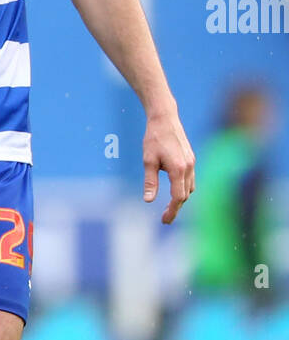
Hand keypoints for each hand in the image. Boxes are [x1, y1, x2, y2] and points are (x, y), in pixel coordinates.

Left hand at [142, 108, 195, 223]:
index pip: (178, 197)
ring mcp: (192, 163)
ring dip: (180, 199)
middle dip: (176, 208)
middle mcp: (189, 167)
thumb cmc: (153, 138)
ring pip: (190, 188)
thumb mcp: (148, 161)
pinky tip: (175, 191)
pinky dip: (183, 189)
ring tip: (168, 207)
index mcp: (178, 169)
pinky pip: (190, 179)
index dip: (172, 211)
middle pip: (185, 195)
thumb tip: (148, 200)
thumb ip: (150, 182)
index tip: (164, 221)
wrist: (165, 118)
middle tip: (164, 219)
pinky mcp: (191, 159)